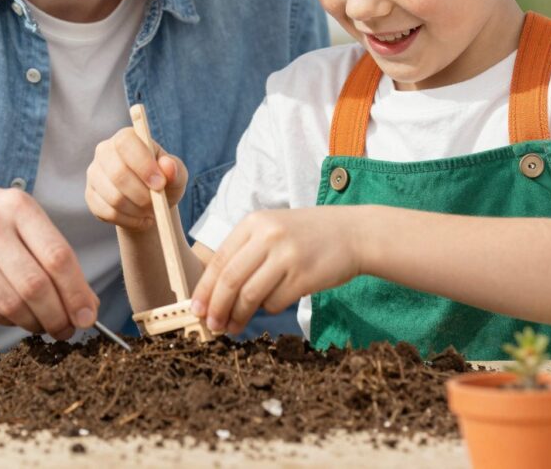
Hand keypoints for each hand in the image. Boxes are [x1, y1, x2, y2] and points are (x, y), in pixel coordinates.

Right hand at [0, 180, 98, 338]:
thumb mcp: (16, 213)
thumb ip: (49, 249)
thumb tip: (85, 300)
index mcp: (17, 206)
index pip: (58, 256)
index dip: (77, 293)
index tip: (88, 315)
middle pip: (36, 286)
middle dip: (59, 316)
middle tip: (68, 329)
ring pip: (11, 304)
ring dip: (34, 324)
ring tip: (44, 326)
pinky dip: (7, 321)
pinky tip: (15, 317)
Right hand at [84, 127, 187, 230]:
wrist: (150, 202)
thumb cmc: (164, 182)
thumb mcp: (177, 175)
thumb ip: (175, 169)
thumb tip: (168, 166)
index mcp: (126, 137)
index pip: (126, 143)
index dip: (143, 164)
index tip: (160, 184)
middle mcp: (104, 151)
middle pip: (117, 173)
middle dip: (142, 194)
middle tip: (157, 204)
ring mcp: (94, 174)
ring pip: (113, 197)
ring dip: (137, 210)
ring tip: (150, 211)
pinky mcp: (90, 196)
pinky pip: (108, 212)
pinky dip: (128, 220)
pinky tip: (139, 218)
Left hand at [191, 207, 362, 334]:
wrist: (353, 233)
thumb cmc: (308, 236)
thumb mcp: (273, 229)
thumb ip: (246, 252)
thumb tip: (215, 291)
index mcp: (254, 223)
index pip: (219, 260)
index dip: (204, 288)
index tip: (196, 309)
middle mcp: (268, 236)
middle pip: (229, 280)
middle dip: (216, 307)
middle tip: (211, 325)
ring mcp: (286, 256)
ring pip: (249, 295)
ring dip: (237, 316)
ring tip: (232, 327)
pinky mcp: (303, 276)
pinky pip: (274, 302)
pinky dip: (268, 309)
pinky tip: (272, 305)